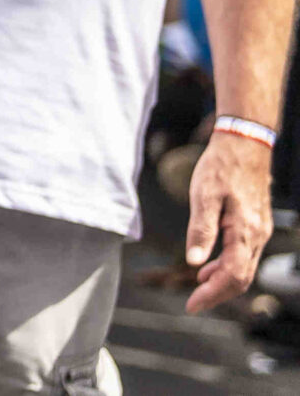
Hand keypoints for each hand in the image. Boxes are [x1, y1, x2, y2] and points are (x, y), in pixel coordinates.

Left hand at [184, 127, 273, 311]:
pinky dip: (228, 265)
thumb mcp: (204, 196)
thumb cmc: (221, 167)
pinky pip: (245, 255)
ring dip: (222, 280)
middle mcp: (257, 236)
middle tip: (193, 303)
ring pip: (245, 268)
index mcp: (245, 232)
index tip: (192, 305)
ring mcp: (259, 231)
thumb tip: (195, 262)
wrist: (244, 145)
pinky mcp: (256, 224)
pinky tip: (210, 265)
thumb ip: (200, 230)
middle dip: (217, 293)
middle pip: (241, 278)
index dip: (212, 295)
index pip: (232, 276)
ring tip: (198, 285)